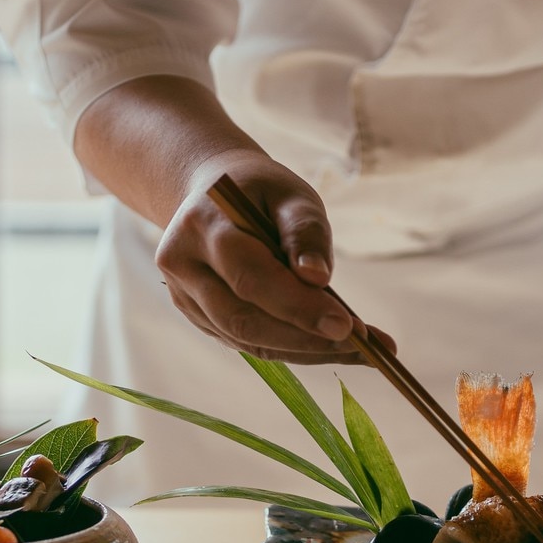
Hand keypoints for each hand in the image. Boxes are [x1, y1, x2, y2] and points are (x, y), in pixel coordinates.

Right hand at [155, 148, 392, 363]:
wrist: (213, 194)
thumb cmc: (259, 192)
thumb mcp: (291, 196)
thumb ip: (304, 233)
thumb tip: (318, 278)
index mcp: (202, 227)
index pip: (250, 277)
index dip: (298, 306)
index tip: (348, 326)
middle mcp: (182, 265)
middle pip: (242, 318)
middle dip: (304, 337)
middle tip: (360, 345)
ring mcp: (183, 296)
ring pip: (244, 338)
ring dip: (303, 350)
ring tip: (357, 350)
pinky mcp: (196, 316)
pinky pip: (246, 342)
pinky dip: (290, 348)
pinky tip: (328, 346)